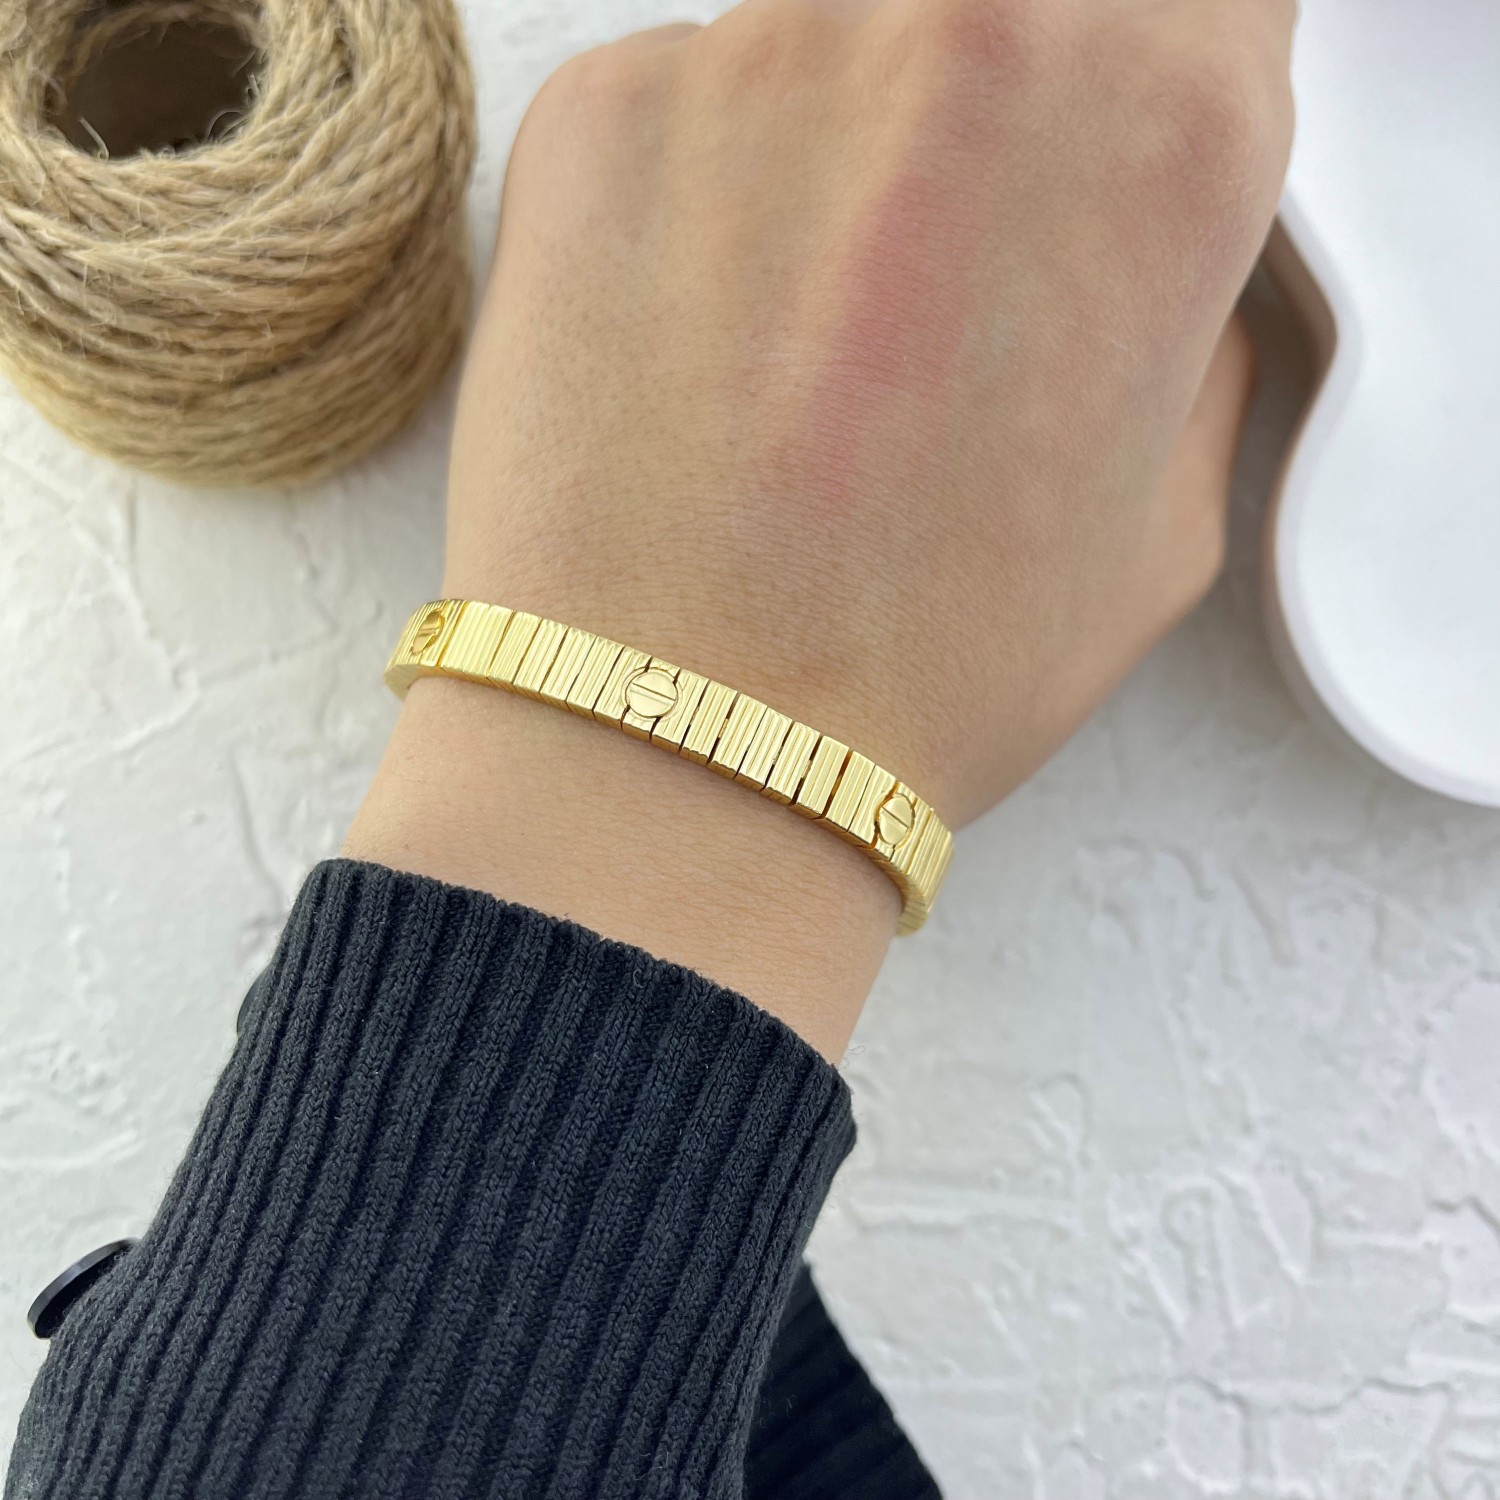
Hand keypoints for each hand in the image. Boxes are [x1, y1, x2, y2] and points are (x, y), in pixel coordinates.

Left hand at [349, 0, 1290, 1056]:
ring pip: (839, 44)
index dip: (1142, 102)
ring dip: (838, 159)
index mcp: (1161, 126)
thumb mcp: (1162, 517)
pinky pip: (692, 104)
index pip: (1196, 7)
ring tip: (802, 344)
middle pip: (1008, 11)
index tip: (1082, 180)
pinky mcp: (602, 104)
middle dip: (986, 128)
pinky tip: (696, 352)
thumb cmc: (923, 667)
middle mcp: (973, 30)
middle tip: (932, 280)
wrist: (683, 746)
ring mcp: (765, 48)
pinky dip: (704, 201)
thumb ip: (1182, 320)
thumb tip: (1139, 243)